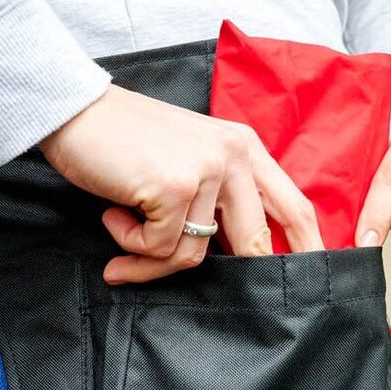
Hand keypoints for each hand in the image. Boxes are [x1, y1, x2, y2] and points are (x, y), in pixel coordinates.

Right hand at [39, 85, 321, 282]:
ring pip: (195, 254)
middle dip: (232, 276)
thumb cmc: (124, 141)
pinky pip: (161, 247)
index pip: (293, 206)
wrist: (73, 110)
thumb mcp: (188, 158)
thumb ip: (218, 196)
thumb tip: (234, 256)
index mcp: (245, 147)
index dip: (309, 247)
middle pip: (254, 242)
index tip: (317, 279)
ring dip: (151, 256)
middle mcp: (235, 155)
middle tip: (188, 279)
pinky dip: (130, 243)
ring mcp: (207, 170)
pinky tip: (113, 213)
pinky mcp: (175, 186)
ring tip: (124, 224)